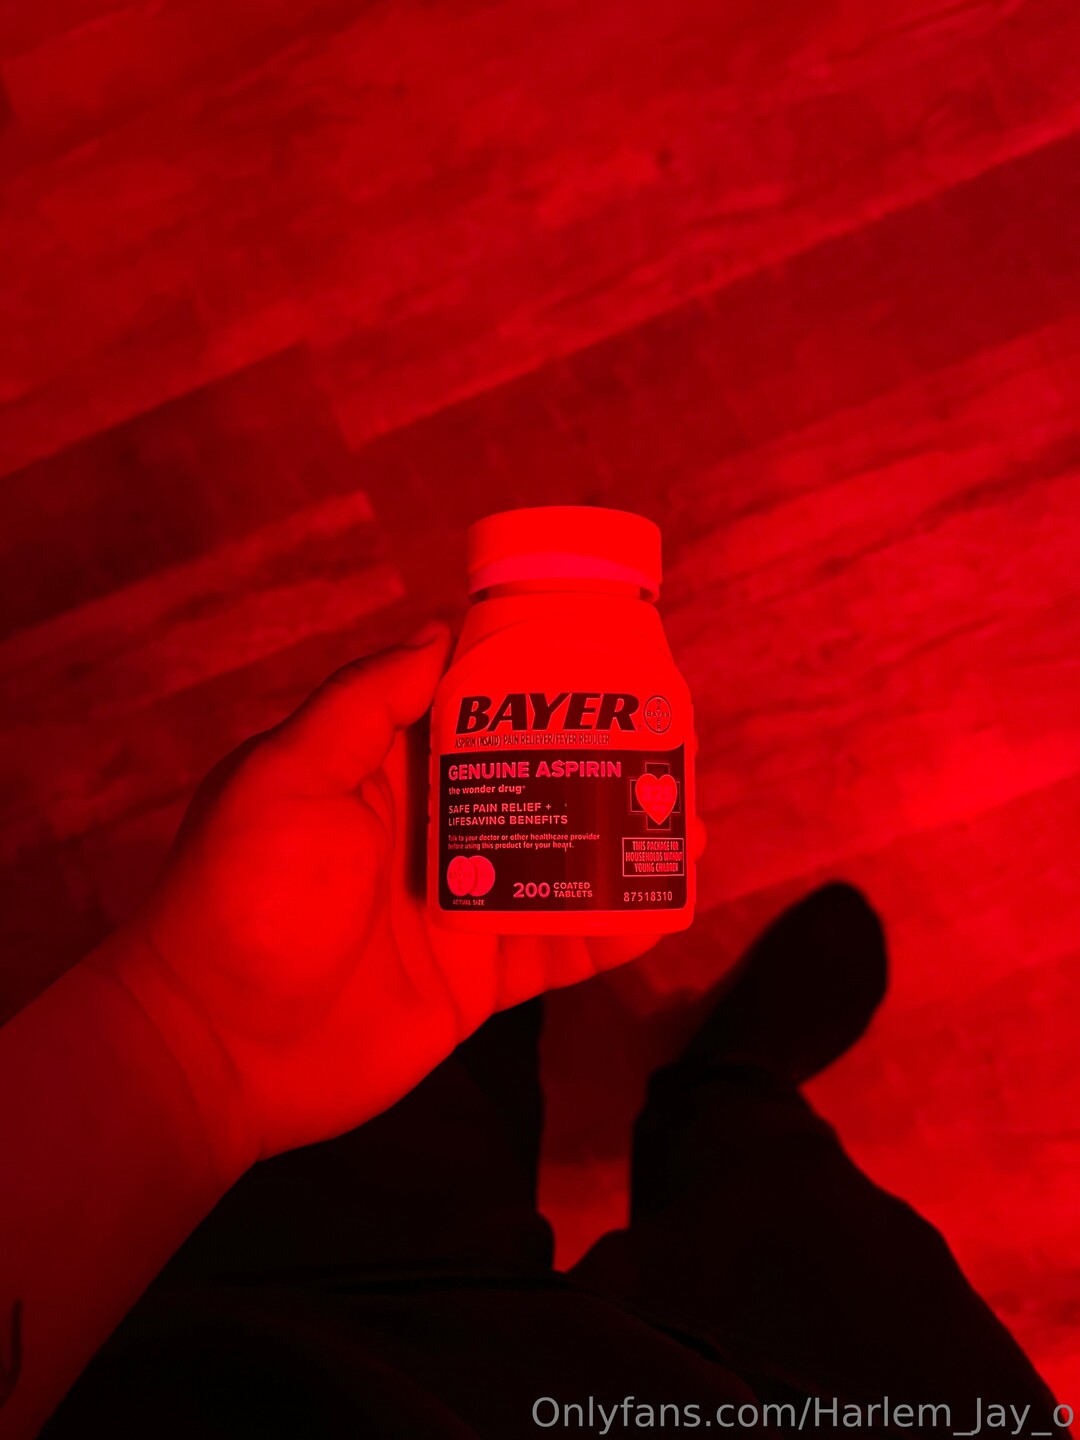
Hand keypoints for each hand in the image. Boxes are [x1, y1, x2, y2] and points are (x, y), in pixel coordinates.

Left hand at [99, 622, 705, 1174]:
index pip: (471, 710)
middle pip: (531, 786)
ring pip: (558, 865)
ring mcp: (460, 905)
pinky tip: (661, 909)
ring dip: (619, 847)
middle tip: (669, 752)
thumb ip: (367, 704)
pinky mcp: (477, 978)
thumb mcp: (291, 775)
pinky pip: (556, 947)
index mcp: (382, 770)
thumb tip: (441, 632)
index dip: (534, 687)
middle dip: (599, 769)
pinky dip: (609, 931)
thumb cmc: (251, 895)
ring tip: (685, 828)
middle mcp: (429, 831)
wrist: (220, 1046)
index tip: (603, 664)